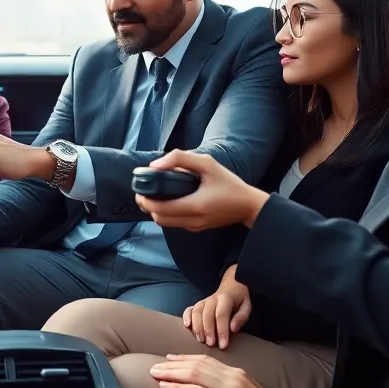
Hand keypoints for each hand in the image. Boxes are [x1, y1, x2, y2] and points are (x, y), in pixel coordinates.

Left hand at [135, 150, 268, 230]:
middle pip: (158, 218)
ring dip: (155, 211)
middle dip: (147, 206)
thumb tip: (156, 165)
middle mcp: (193, 220)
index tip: (140, 189)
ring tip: (153, 195)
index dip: (145, 200)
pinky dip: (166, 213)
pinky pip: (174, 223)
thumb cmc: (230, 183)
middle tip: (143, 191)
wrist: (248, 205)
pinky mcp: (197, 228)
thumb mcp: (207, 164)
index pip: (159, 209)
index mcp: (195, 205)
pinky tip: (168, 201)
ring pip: (164, 223)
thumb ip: (181, 159)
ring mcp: (195, 226)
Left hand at [150, 354, 302, 387]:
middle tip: (153, 366)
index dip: (185, 359)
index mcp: (238, 373)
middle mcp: (233, 376)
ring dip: (171, 374)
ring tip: (153, 374)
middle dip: (172, 365)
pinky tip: (166, 387)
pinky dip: (180, 387)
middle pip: (196, 364)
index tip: (169, 359)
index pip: (206, 361)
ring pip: (194, 374)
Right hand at [183, 267, 250, 348]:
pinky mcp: (198, 304)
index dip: (222, 330)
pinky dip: (186, 317)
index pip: (221, 315)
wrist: (231, 286)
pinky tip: (187, 326)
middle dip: (208, 331)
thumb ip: (241, 317)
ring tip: (200, 340)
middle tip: (210, 344)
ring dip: (197, 327)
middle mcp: (213, 298)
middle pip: (207, 314)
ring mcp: (204, 301)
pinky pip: (189, 309)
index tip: (223, 345)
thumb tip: (233, 328)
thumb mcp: (247, 306)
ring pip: (196, 312)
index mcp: (226, 298)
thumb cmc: (240, 300)